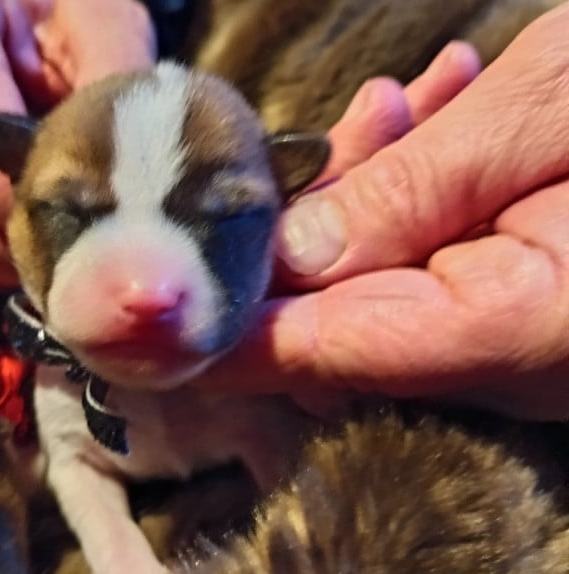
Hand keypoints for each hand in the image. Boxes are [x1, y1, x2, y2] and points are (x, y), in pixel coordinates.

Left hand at [203, 6, 568, 419]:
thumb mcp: (543, 115)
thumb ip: (411, 192)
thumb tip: (289, 258)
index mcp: (514, 329)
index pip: (318, 350)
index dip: (219, 331)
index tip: (143, 307)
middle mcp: (504, 368)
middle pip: (332, 323)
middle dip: (295, 231)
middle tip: (346, 127)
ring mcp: (503, 351)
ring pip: (367, 296)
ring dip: (355, 202)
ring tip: (400, 107)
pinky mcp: (505, 321)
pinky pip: (415, 283)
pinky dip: (399, 216)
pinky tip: (427, 133)